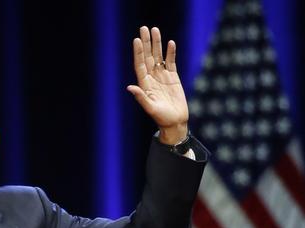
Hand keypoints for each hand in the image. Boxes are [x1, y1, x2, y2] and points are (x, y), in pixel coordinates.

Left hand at [127, 26, 188, 144]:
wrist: (175, 122)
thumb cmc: (161, 118)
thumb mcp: (150, 108)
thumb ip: (141, 97)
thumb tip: (130, 87)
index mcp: (145, 84)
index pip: (140, 65)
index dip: (138, 52)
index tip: (137, 40)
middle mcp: (152, 78)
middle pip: (148, 57)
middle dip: (146, 43)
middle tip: (144, 28)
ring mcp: (162, 77)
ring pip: (158, 57)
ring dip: (157, 44)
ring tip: (155, 30)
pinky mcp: (173, 78)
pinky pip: (171, 62)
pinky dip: (171, 53)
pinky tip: (170, 43)